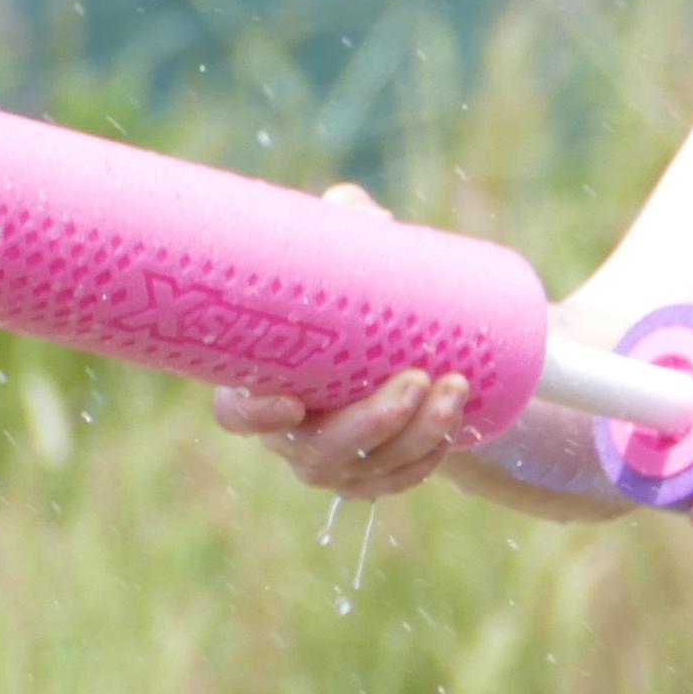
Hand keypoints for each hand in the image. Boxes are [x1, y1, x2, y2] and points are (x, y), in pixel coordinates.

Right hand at [213, 189, 476, 497]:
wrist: (392, 345)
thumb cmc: (350, 298)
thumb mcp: (345, 259)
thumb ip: (345, 229)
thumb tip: (363, 212)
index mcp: (257, 382)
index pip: (235, 413)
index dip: (256, 415)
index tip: (291, 402)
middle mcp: (285, 432)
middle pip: (316, 450)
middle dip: (371, 422)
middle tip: (417, 378)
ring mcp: (326, 460)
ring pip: (363, 471)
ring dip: (416, 436)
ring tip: (456, 389)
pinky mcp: (365, 476)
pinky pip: (393, 481)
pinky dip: (427, 458)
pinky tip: (457, 425)